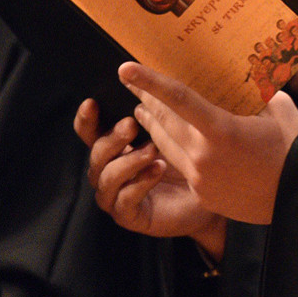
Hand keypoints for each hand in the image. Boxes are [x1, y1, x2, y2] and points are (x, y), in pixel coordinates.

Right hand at [73, 99, 225, 256]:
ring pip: (107, 178)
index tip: (92, 102)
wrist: (210, 197)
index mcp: (116, 149)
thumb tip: (142, 80)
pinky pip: (124, 200)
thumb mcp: (173, 133)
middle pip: (96, 154)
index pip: (91, 133)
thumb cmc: (188, 161)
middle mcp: (109, 171)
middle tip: (131, 125)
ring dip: (128, 161)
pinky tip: (158, 169)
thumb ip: (155, 113)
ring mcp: (116, 195)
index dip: (87, 120)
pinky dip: (139, 183)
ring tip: (153, 150)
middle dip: (112, 139)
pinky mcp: (129, 216)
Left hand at [120, 63, 297, 224]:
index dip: (150, 82)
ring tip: (142, 111)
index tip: (126, 69)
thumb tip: (254, 86)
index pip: (178, 99)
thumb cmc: (295, 150)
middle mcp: (203, 154)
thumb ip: (261, 96)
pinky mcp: (203, 194)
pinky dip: (177, 151)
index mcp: (222, 129)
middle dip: (145, 101)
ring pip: (167, 146)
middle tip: (130, 84)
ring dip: (153, 126)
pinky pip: (185, 168)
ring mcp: (200, 178)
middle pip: (164, 122)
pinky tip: (176, 144)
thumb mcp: (281, 112)